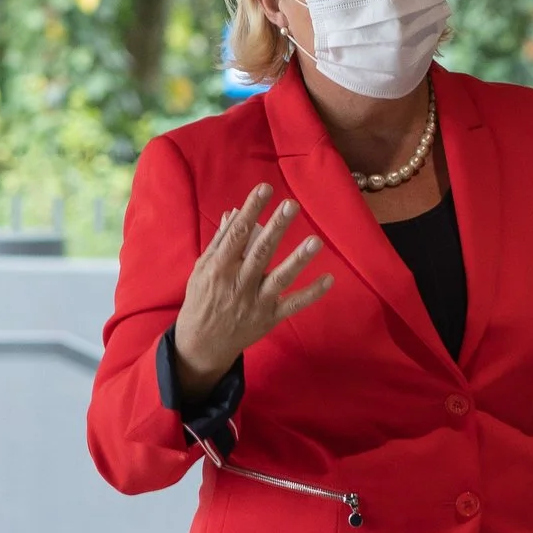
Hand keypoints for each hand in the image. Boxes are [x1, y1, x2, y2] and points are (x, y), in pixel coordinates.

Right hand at [171, 185, 333, 401]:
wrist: (202, 343)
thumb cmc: (202, 300)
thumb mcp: (202, 269)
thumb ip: (220, 242)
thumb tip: (234, 213)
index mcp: (219, 268)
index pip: (237, 234)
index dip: (251, 210)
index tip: (265, 189)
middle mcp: (238, 283)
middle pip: (260, 252)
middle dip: (276, 228)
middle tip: (291, 205)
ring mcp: (256, 301)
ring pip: (280, 278)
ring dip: (298, 259)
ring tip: (315, 240)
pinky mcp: (270, 316)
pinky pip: (295, 304)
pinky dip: (313, 293)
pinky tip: (329, 278)